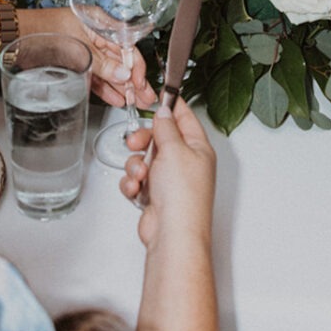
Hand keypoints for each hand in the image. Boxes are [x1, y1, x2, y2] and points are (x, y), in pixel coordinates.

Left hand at [52, 8, 156, 110]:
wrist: (15, 38)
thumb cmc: (43, 31)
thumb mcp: (78, 48)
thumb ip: (102, 64)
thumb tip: (125, 75)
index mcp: (98, 23)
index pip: (126, 46)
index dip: (135, 66)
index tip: (140, 83)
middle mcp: (94, 35)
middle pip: (120, 60)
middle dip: (134, 80)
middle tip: (145, 98)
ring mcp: (85, 50)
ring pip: (110, 71)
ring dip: (122, 87)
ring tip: (134, 102)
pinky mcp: (76, 63)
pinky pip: (96, 77)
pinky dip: (106, 88)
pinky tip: (116, 99)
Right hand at [120, 95, 215, 251]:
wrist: (172, 235)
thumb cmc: (182, 197)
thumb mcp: (174, 149)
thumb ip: (166, 127)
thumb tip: (164, 111)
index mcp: (198, 149)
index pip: (185, 118)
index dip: (171, 106)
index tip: (160, 94)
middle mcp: (185, 163)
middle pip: (160, 138)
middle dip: (144, 140)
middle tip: (135, 142)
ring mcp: (169, 181)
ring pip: (144, 159)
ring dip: (136, 166)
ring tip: (140, 177)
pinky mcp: (154, 196)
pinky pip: (136, 180)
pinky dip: (133, 184)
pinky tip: (136, 191)